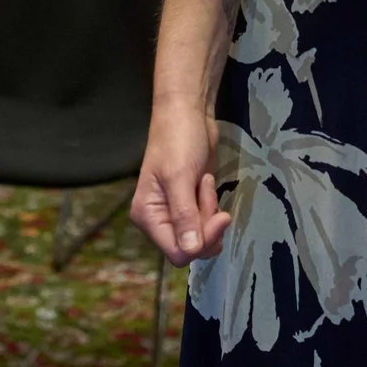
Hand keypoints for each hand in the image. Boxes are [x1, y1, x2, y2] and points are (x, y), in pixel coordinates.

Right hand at [131, 98, 232, 266]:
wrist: (188, 113)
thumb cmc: (178, 140)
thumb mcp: (180, 177)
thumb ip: (184, 216)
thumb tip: (190, 251)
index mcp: (147, 216)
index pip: (177, 253)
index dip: (200, 242)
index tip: (219, 217)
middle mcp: (159, 219)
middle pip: (191, 247)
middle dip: (207, 224)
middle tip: (207, 190)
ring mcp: (175, 213)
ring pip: (201, 236)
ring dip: (210, 212)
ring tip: (204, 181)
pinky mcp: (191, 205)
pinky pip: (206, 222)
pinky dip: (212, 206)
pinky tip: (206, 181)